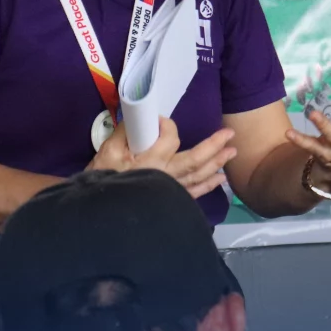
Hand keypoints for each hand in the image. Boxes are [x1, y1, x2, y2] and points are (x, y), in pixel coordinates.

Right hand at [87, 118, 236, 199]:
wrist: (98, 211)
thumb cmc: (102, 178)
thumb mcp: (107, 150)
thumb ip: (125, 132)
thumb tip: (139, 118)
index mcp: (149, 160)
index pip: (170, 137)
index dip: (168, 125)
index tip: (161, 121)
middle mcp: (165, 175)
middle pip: (195, 159)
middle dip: (214, 146)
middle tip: (229, 134)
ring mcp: (170, 190)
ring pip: (199, 176)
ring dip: (217, 163)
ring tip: (232, 152)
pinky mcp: (171, 201)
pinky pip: (194, 193)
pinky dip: (208, 185)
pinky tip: (220, 178)